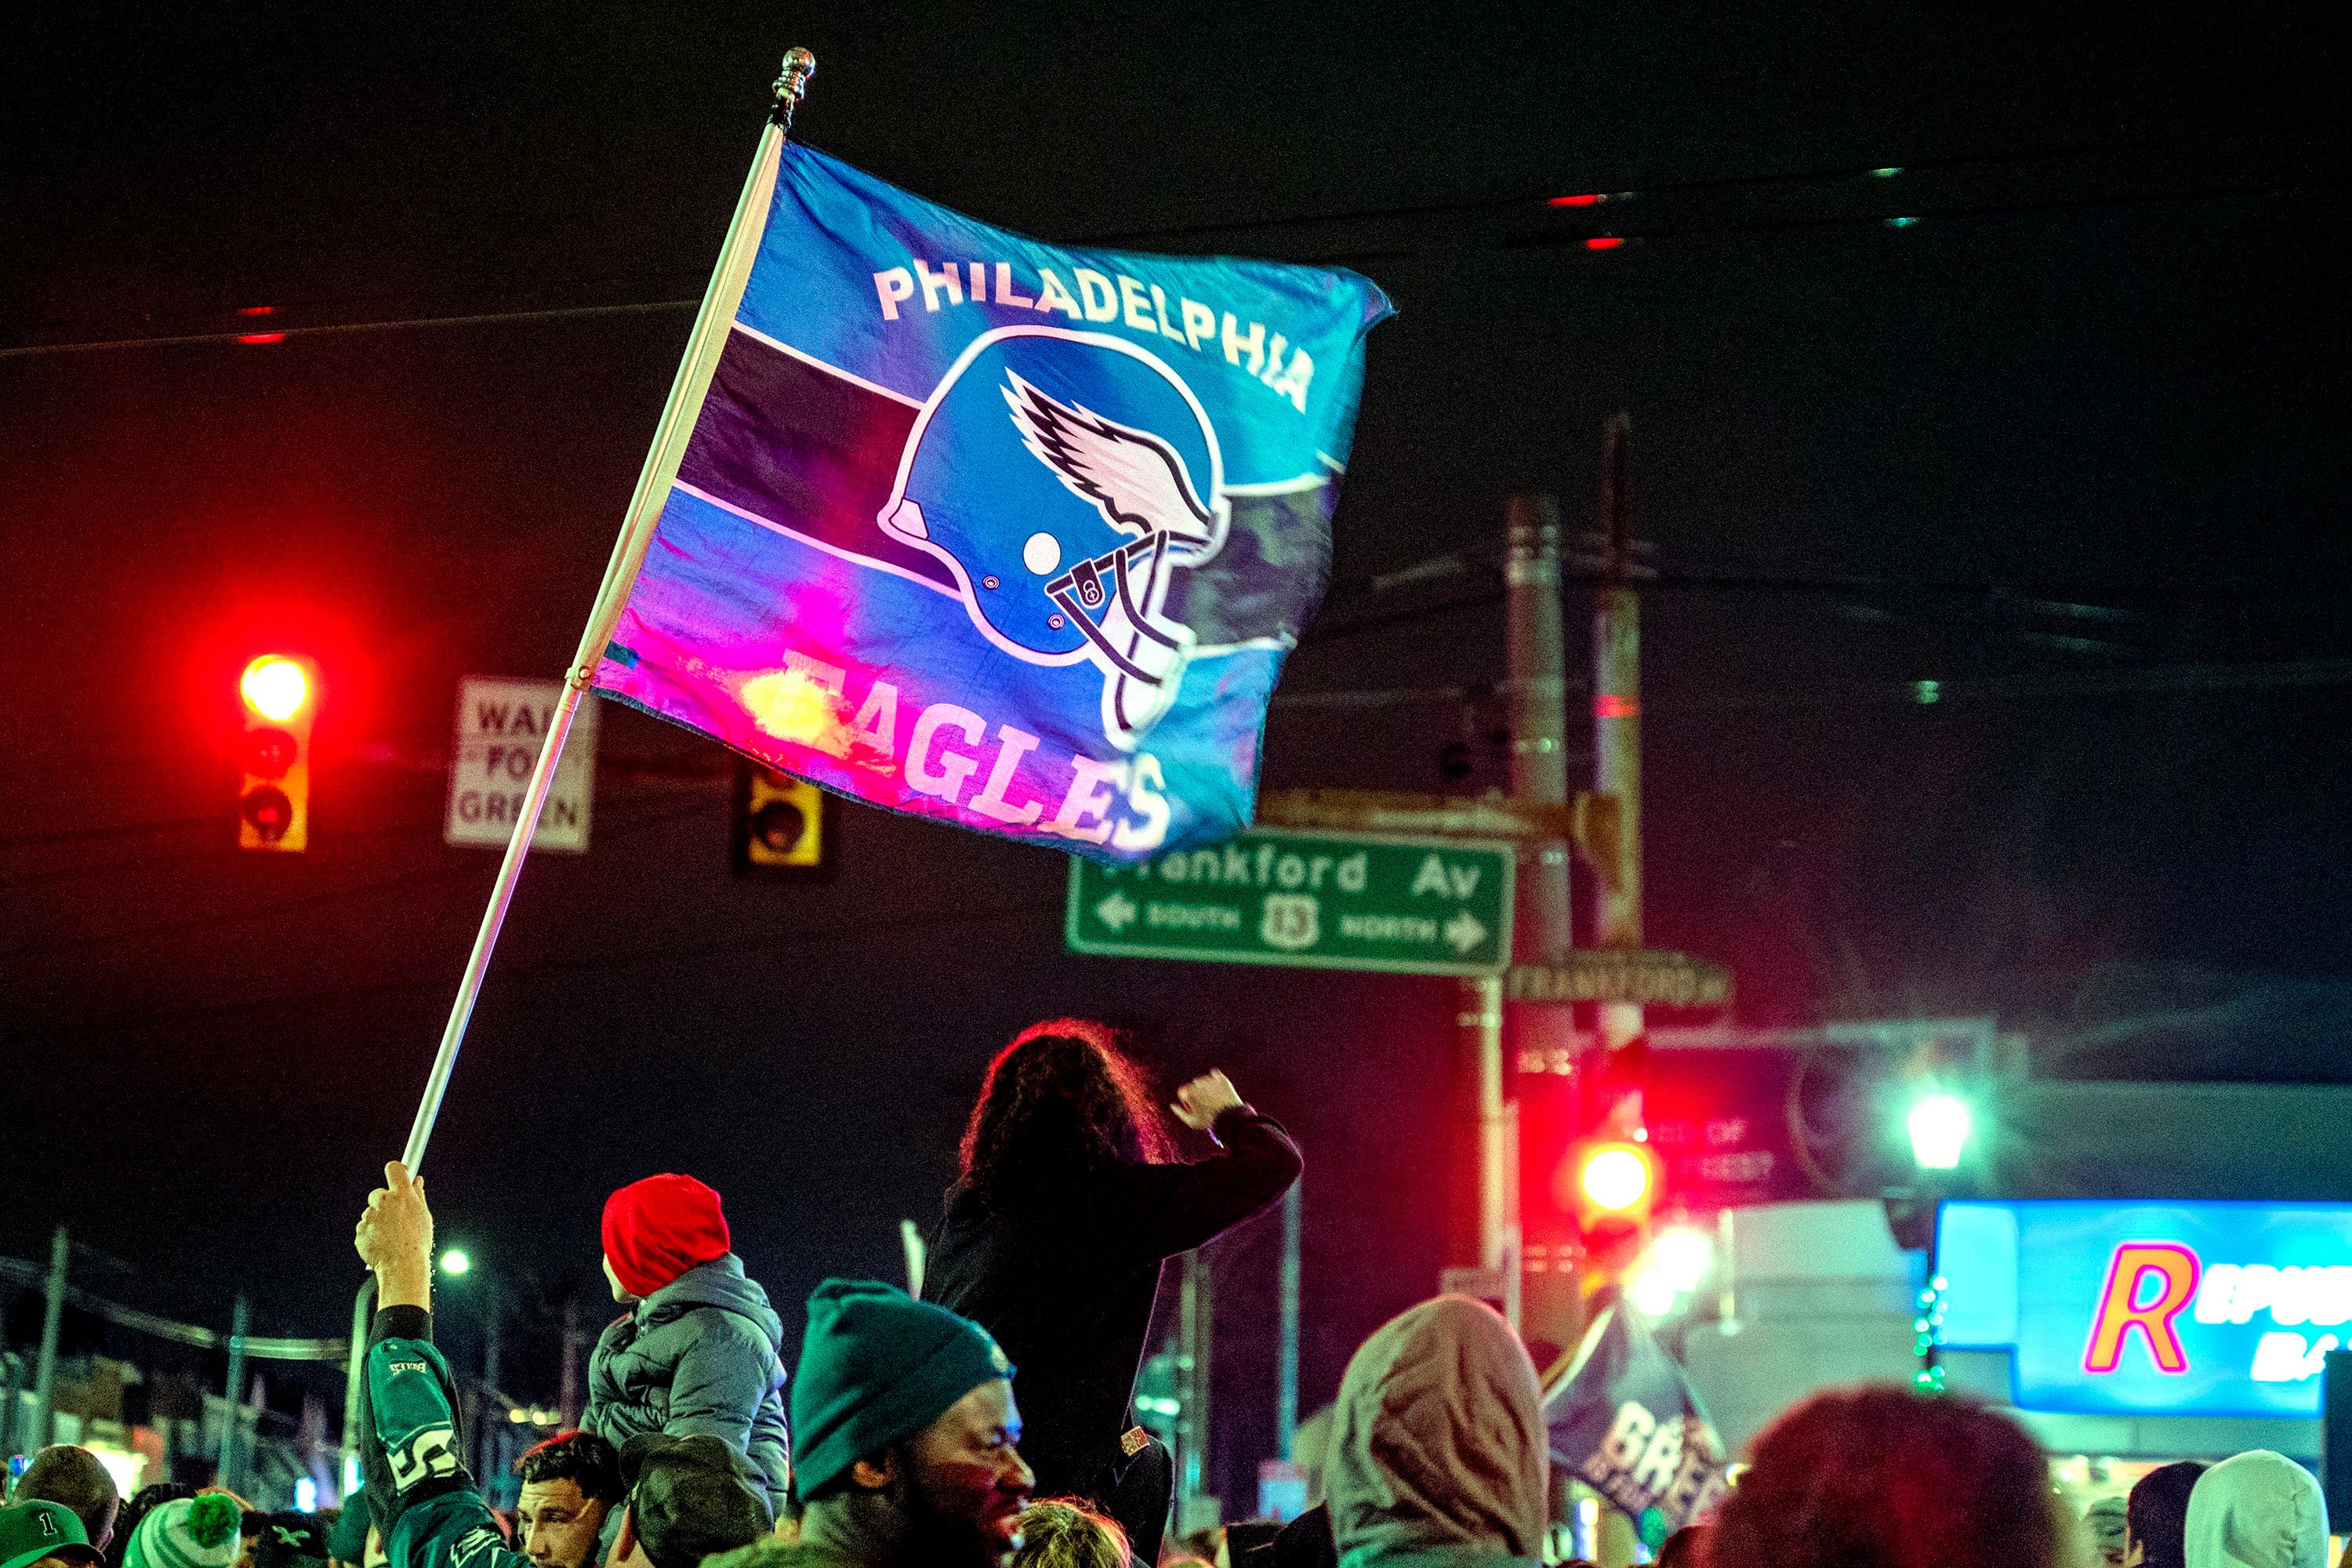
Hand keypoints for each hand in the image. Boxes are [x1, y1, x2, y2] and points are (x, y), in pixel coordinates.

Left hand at [355, 1161, 434, 1307]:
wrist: (401, 1266)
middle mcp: (383, 1202)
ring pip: (371, 1213)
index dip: (397, 1170)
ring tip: (391, 1236)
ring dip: (378, 1220)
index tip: (400, 1174)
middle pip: (379, 1193)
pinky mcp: (360, 1231)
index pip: (394, 1169)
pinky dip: (371, 1234)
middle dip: (385, 1202)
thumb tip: (417, 1181)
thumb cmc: (416, 1243)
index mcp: (402, 1195)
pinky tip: (382, 1243)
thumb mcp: (424, 1216)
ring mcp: (369, 1216)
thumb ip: (418, 1195)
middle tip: (396, 1218)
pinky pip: (364, 1228)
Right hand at [1170, 1070, 1243, 1132]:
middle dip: (1196, 1093)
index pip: (1182, 1092)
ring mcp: (1209, 1080)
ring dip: (1205, 1087)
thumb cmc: (1209, 1121)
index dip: (1186, 1101)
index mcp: (1187, 1092)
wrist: (1230, 1118)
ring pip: (1203, 1080)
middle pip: (1192, 1085)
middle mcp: (1196, 1083)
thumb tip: (1172, 1105)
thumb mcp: (1191, 1122)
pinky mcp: (1220, 1078)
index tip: (1193, 1108)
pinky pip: (1215, 1074)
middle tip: (1204, 1105)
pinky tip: (1217, 1088)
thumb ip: (1179, 1113)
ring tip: (1213, 1100)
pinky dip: (1215, 1079)